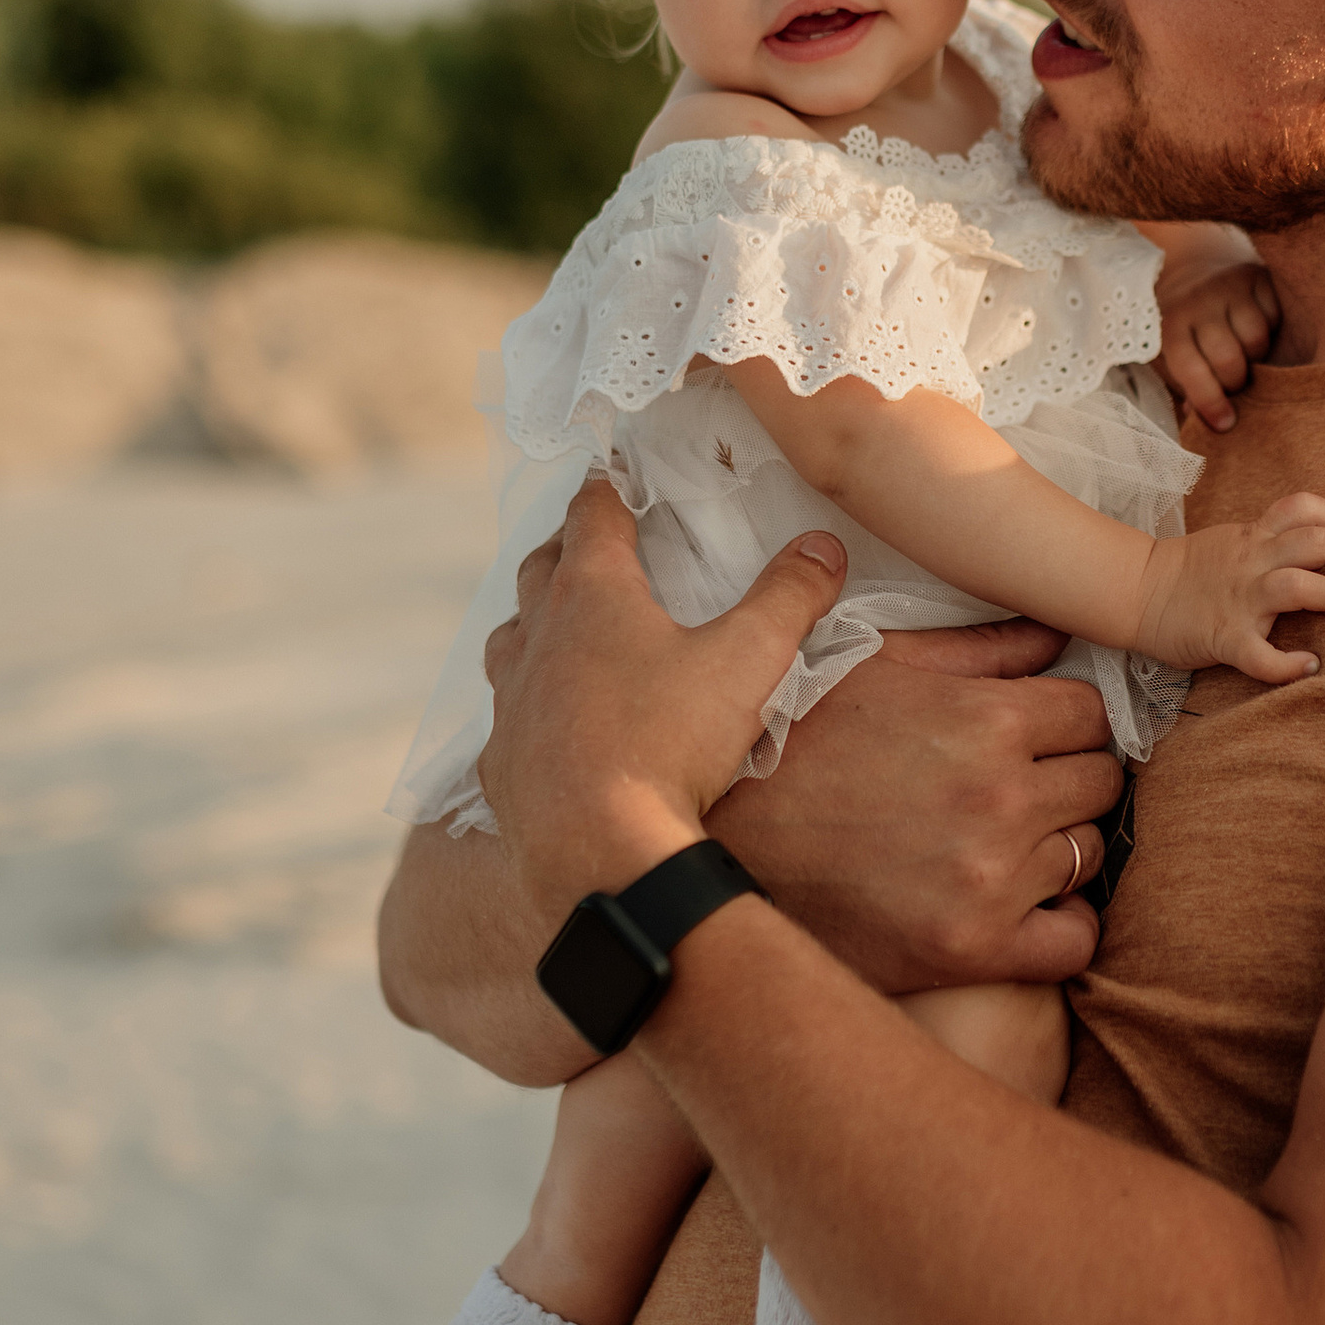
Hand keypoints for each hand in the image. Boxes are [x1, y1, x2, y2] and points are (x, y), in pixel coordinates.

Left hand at [478, 480, 847, 928]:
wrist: (598, 853)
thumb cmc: (668, 745)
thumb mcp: (749, 661)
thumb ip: (790, 596)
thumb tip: (822, 545)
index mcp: (592, 596)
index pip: (592, 517)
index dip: (606, 488)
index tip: (611, 471)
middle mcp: (538, 638)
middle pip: (540, 571)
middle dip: (565, 548)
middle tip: (587, 542)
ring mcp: (512, 703)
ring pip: (510, 642)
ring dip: (532, 624)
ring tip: (557, 627)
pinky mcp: (501, 764)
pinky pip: (505, 719)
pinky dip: (525, 705)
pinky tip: (545, 724)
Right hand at [705, 621, 1124, 990]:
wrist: (714, 850)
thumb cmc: (793, 746)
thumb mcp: (875, 668)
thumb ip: (976, 650)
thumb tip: (1054, 633)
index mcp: (984, 719)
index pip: (1091, 715)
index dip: (1063, 722)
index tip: (1035, 738)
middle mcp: (999, 798)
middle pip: (1101, 782)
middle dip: (1066, 780)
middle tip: (1018, 790)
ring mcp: (991, 879)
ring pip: (1087, 854)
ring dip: (1055, 847)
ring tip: (1003, 844)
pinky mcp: (972, 948)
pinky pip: (1074, 941)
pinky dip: (1061, 925)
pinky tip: (1025, 908)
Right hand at [1135, 492, 1324, 684]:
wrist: (1134, 591)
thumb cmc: (1188, 572)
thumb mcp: (1231, 541)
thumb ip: (1269, 540)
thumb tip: (1317, 545)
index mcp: (1252, 537)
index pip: (1300, 509)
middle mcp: (1251, 562)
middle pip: (1312, 542)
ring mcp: (1238, 599)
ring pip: (1295, 586)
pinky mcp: (1223, 637)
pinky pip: (1259, 654)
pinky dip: (1286, 663)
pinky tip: (1308, 665)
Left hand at [1152, 235, 1280, 435]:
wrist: (1191, 269)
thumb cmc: (1183, 327)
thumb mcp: (1172, 358)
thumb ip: (1189, 390)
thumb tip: (1217, 423)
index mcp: (1171, 325)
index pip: (1192, 370)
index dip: (1210, 403)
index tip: (1225, 424)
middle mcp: (1198, 301)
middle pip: (1229, 359)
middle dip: (1236, 383)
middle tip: (1235, 386)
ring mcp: (1228, 285)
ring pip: (1257, 339)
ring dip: (1257, 357)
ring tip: (1246, 356)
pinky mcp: (1256, 275)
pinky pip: (1275, 316)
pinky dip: (1272, 330)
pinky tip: (1256, 328)